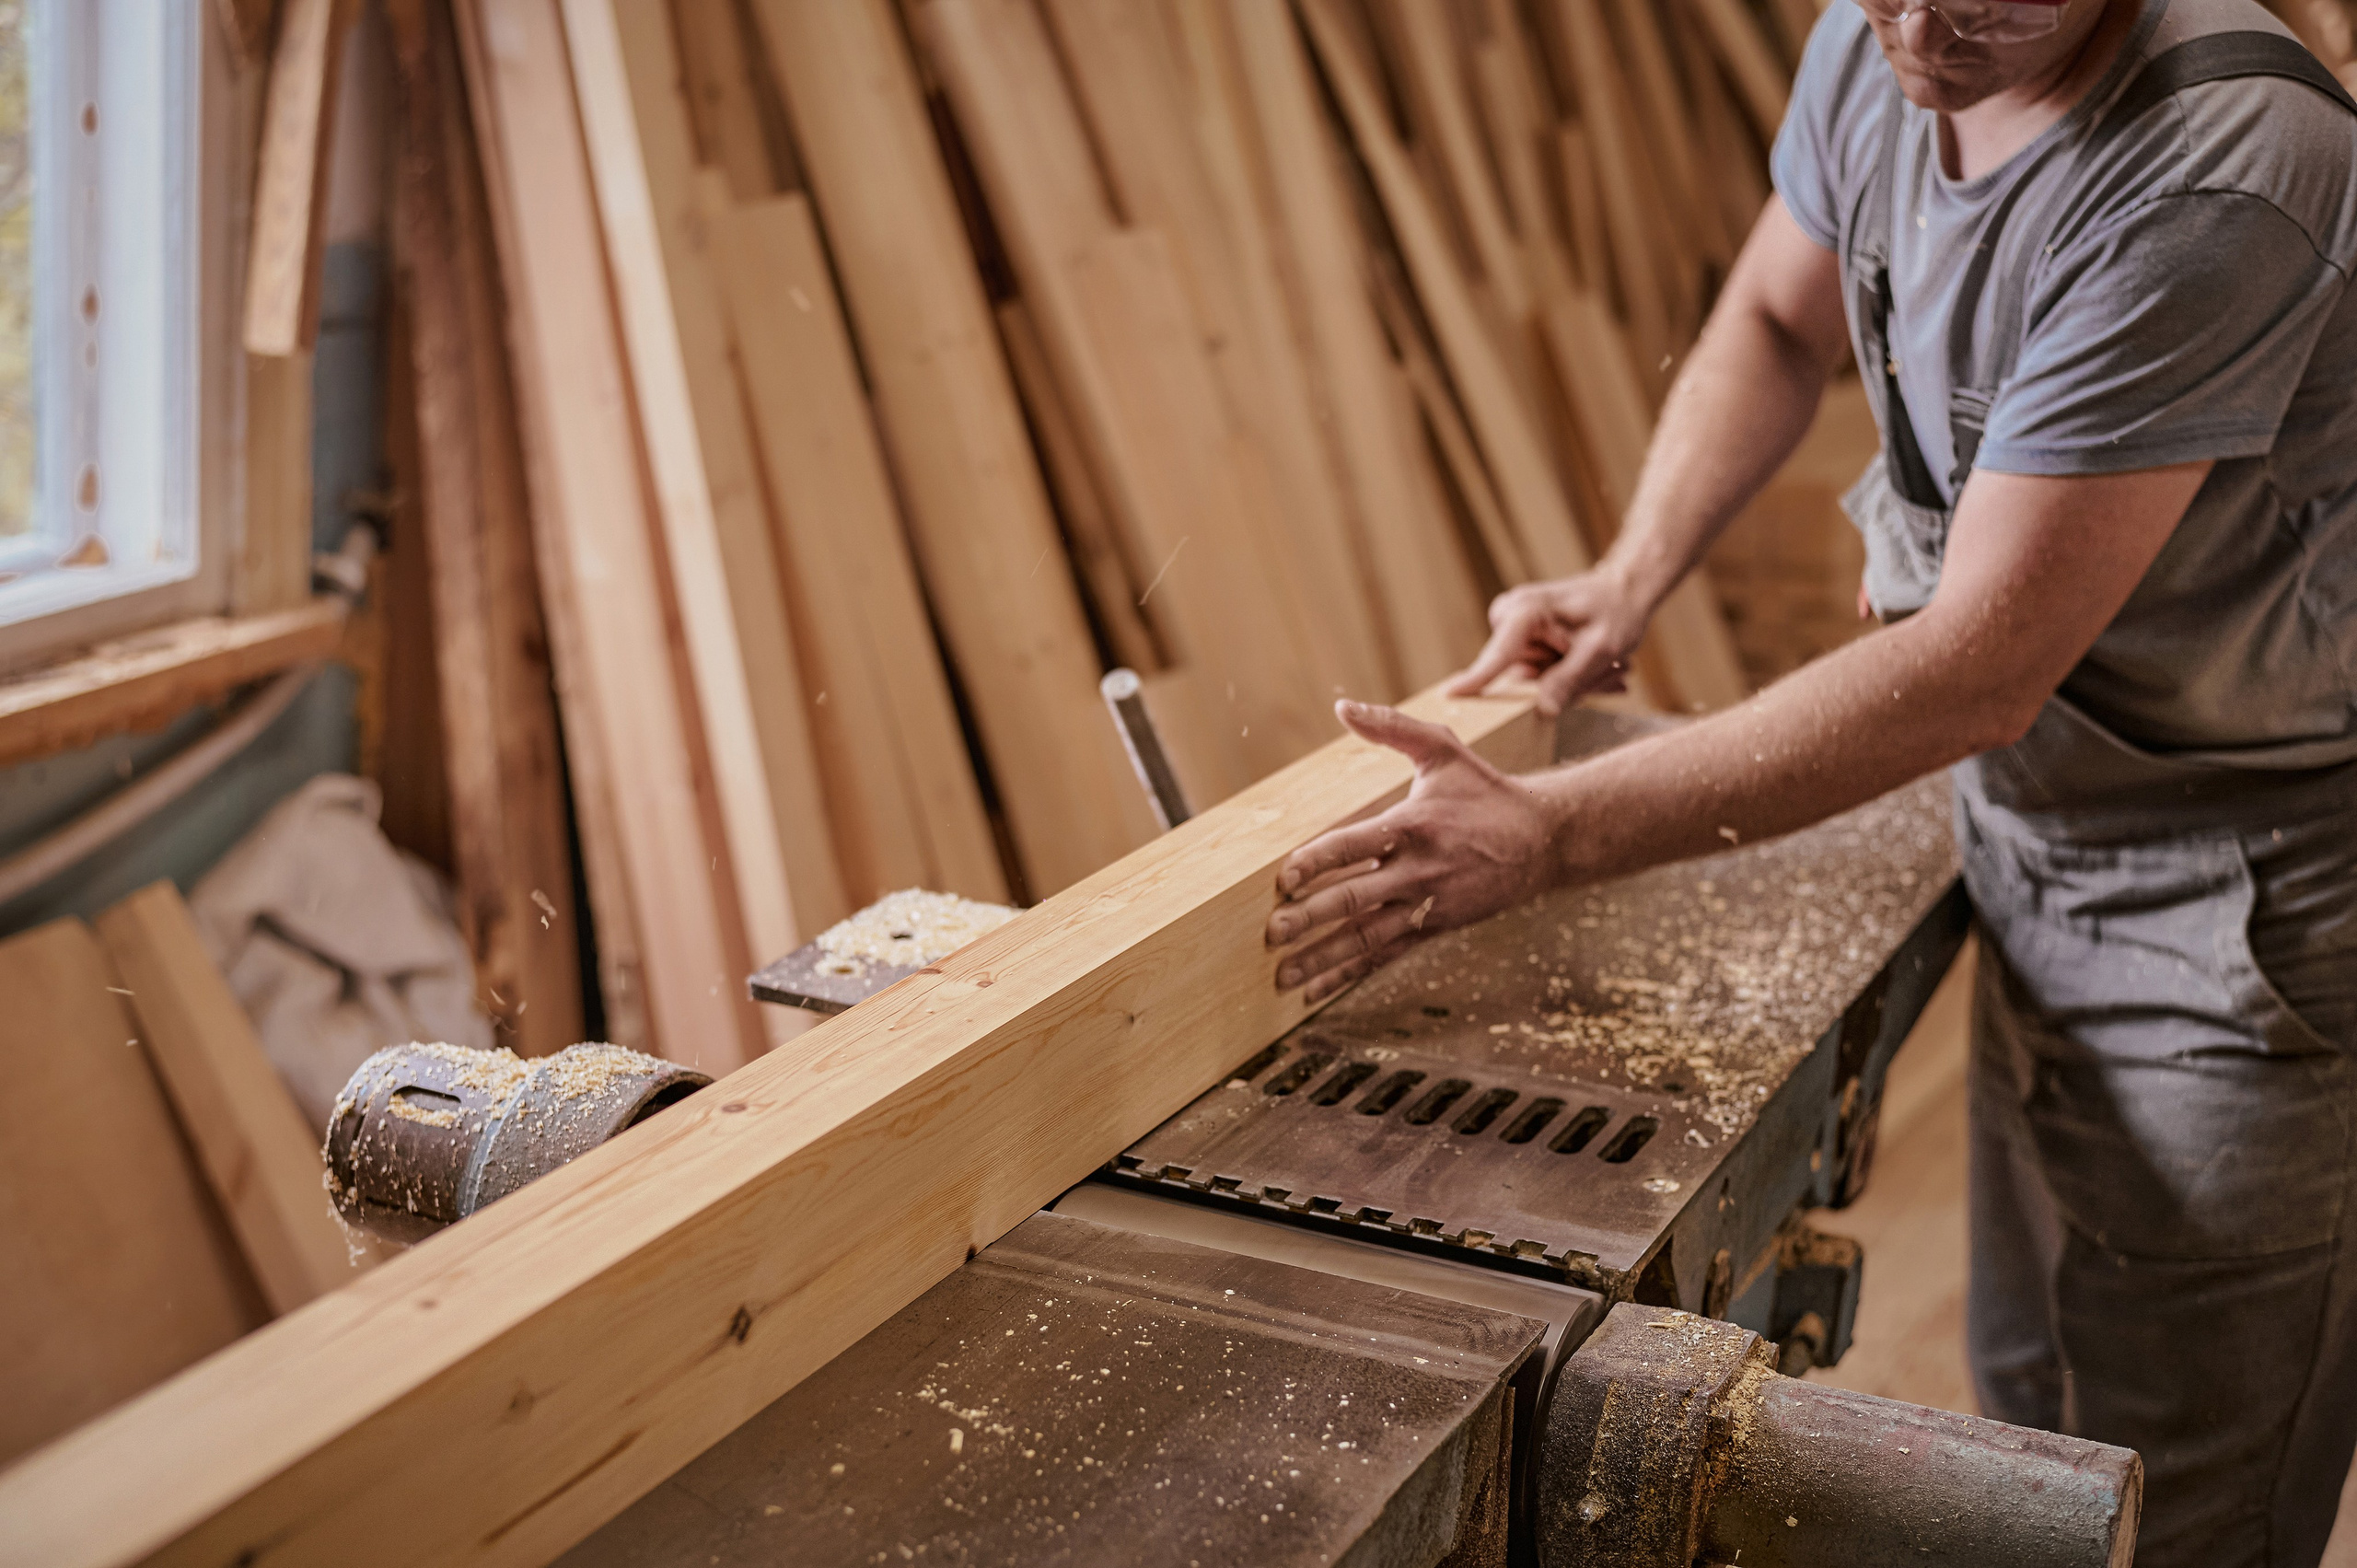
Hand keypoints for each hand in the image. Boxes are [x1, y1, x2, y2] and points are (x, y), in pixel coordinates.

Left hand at [1266, 701, 1556, 1001]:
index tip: (1285, 876)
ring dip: (1322, 957)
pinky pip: (1385, 955)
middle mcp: (1419, 870)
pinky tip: (1315, 989)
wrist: (1543, 841)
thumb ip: (1390, 727)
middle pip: (1356, 898)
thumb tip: (1341, 706)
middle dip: (1312, 917)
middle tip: (1272, 932)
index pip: (1357, 844)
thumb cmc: (1484, 791)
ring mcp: (1427, 904)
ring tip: (1281, 973)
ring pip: (1367, 936)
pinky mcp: (1433, 928)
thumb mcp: (1443, 749)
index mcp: (1413, 824)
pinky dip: (1348, 973)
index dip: (1320, 860)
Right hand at [1444, 565, 1651, 715]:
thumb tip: (1543, 710)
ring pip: (1530, 678)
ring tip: (1606, 666)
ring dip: (1569, 680)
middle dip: (1560, 683)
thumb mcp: (1601, 650)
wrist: (1624, 591)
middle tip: (1605, 672)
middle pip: (1519, 675)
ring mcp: (1512, 628)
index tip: (1449, 695)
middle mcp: (1510, 616)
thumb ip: (1569, 680)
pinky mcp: (1519, 639)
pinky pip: (1535, 672)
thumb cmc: (1617, 612)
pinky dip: (1566, 674)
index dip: (1476, 680)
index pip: (1496, 656)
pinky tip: (1594, 666)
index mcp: (1525, 612)